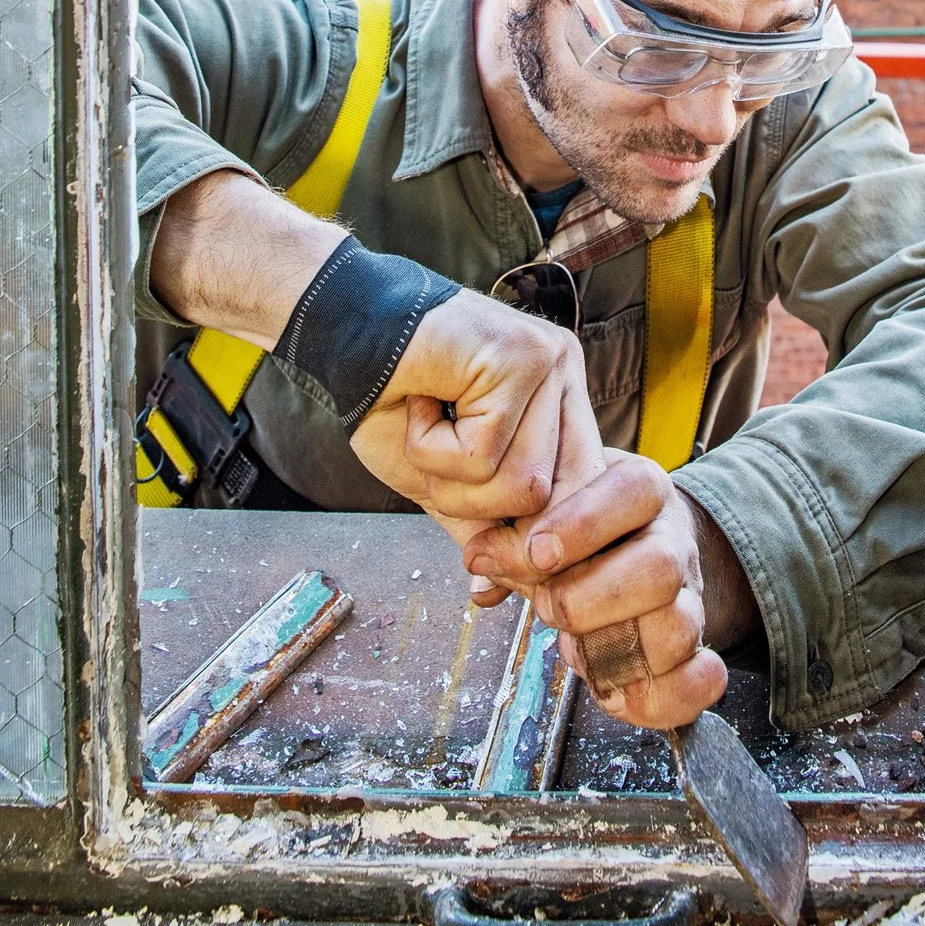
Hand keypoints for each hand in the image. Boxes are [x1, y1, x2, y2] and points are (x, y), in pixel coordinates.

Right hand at [349, 289, 604, 558]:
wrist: (339, 334)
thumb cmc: (390, 402)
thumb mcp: (447, 483)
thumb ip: (489, 527)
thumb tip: (521, 592)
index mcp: (558, 405)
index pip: (585, 496)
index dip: (543, 549)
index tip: (494, 583)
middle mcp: (565, 378)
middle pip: (569, 500)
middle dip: (513, 542)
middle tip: (471, 552)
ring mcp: (549, 363)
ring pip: (525, 486)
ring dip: (455, 484)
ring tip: (427, 432)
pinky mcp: (519, 357)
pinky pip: (484, 454)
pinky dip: (433, 449)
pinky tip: (420, 403)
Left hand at [463, 451, 729, 728]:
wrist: (637, 545)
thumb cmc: (578, 528)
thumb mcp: (547, 508)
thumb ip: (511, 534)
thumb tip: (481, 566)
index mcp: (641, 490)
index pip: (631, 491)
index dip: (584, 524)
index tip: (536, 553)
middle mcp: (673, 541)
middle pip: (660, 568)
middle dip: (588, 598)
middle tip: (544, 607)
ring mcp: (688, 598)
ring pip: (678, 628)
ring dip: (612, 652)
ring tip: (571, 649)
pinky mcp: (692, 651)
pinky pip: (700, 682)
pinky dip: (663, 698)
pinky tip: (615, 695)